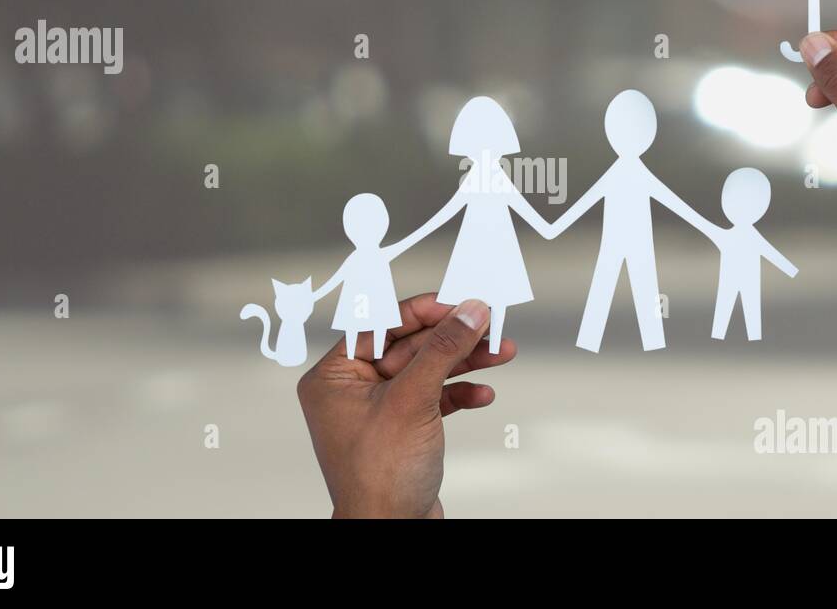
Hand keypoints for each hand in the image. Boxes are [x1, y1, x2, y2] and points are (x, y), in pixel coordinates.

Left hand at [297, 295, 515, 517]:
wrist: (392, 534)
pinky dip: (459, 393)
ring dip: (465, 362)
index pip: (381, 325)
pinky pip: (434, 399)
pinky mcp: (404, 431)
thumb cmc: (380, 477)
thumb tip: (469, 311)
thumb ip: (442, 350)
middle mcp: (352, 391)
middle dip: (454, 338)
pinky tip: (483, 393)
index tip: (461, 301)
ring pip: (427, 371)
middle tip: (491, 323)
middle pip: (410, 346)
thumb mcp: (412, 400)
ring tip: (502, 351)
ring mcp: (379, 412)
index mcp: (334, 377)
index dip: (424, 311)